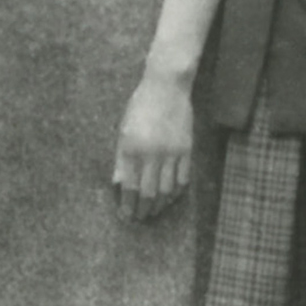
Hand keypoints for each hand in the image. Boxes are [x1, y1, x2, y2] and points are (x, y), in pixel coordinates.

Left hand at [111, 72, 195, 222]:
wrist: (166, 86)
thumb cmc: (140, 106)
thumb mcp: (123, 130)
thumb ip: (121, 159)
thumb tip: (118, 184)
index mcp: (132, 148)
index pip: (129, 187)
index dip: (127, 205)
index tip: (126, 216)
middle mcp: (152, 153)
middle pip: (148, 193)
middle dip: (143, 210)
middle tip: (140, 219)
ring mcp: (171, 152)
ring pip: (166, 189)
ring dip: (159, 205)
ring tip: (153, 212)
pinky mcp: (187, 149)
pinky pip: (183, 179)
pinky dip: (176, 192)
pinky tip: (170, 198)